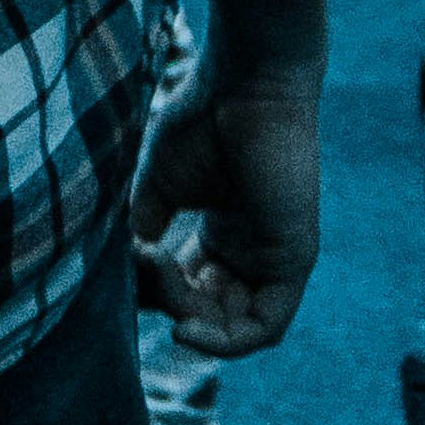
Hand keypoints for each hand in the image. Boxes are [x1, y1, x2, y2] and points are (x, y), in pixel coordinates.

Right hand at [138, 28, 324, 360]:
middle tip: (148, 268)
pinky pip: (265, 327)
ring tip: (166, 289)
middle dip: (172, 307)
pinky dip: (226, 341)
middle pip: (211, 314)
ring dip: (193, 324)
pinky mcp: (295, 259)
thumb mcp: (159, 184)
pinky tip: (187, 326)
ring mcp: (276, 257)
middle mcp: (252, 250)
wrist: (247, 82)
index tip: (131, 263)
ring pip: (236, 328)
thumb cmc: (204, 118)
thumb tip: (130, 269)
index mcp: (224, 234)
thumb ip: (146, 229)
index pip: (192, 292)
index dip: (157, 293)